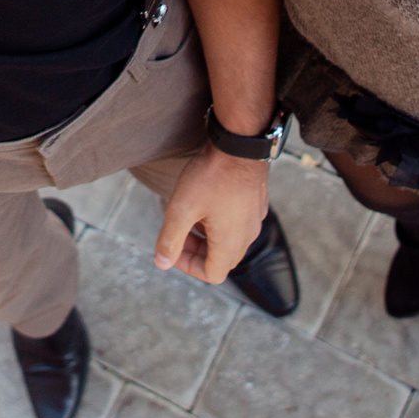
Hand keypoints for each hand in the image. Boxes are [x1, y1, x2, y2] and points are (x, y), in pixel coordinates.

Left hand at [154, 149, 269, 282]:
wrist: (239, 143)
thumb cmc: (211, 176)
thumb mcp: (182, 208)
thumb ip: (170, 239)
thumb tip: (161, 263)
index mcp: (231, 243)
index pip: (212, 274)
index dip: (188, 266)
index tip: (173, 247)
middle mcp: (248, 236)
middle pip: (222, 259)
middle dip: (197, 251)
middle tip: (179, 232)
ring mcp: (255, 219)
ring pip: (230, 241)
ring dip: (208, 236)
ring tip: (191, 215)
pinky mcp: (257, 203)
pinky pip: (238, 223)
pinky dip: (220, 222)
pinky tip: (207, 200)